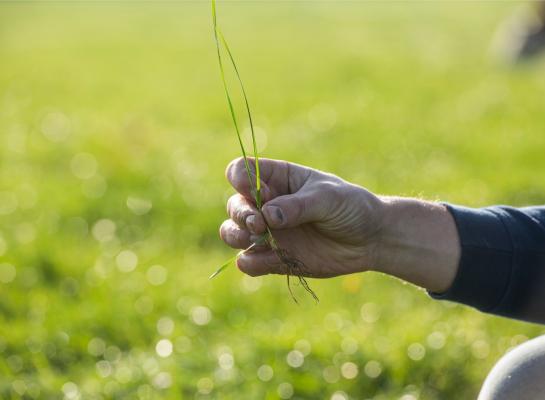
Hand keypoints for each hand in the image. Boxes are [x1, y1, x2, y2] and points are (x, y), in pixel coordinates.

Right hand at [219, 157, 384, 277]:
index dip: (241, 180)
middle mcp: (266, 204)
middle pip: (234, 204)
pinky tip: (264, 261)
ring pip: (233, 232)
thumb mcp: (329, 198)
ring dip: (235, 235)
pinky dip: (249, 262)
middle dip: (241, 213)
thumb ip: (298, 206)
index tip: (257, 192)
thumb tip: (267, 215)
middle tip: (260, 224)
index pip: (242, 171)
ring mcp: (268, 232)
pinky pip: (248, 262)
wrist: (370, 240)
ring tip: (256, 238)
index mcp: (278, 178)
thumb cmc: (351, 207)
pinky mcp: (273, 258)